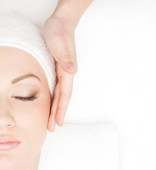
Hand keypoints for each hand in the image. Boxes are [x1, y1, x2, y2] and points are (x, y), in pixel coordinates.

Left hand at [43, 15, 77, 131]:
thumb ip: (66, 58)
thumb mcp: (60, 42)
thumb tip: (72, 72)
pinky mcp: (58, 70)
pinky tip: (50, 104)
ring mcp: (63, 73)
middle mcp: (66, 75)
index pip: (64, 95)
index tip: (58, 122)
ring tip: (51, 121)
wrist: (62, 23)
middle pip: (62, 98)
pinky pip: (56, 89)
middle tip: (52, 128)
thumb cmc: (60, 31)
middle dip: (58, 114)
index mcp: (67, 71)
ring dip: (56, 108)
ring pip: (59, 95)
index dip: (61, 109)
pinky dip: (54, 99)